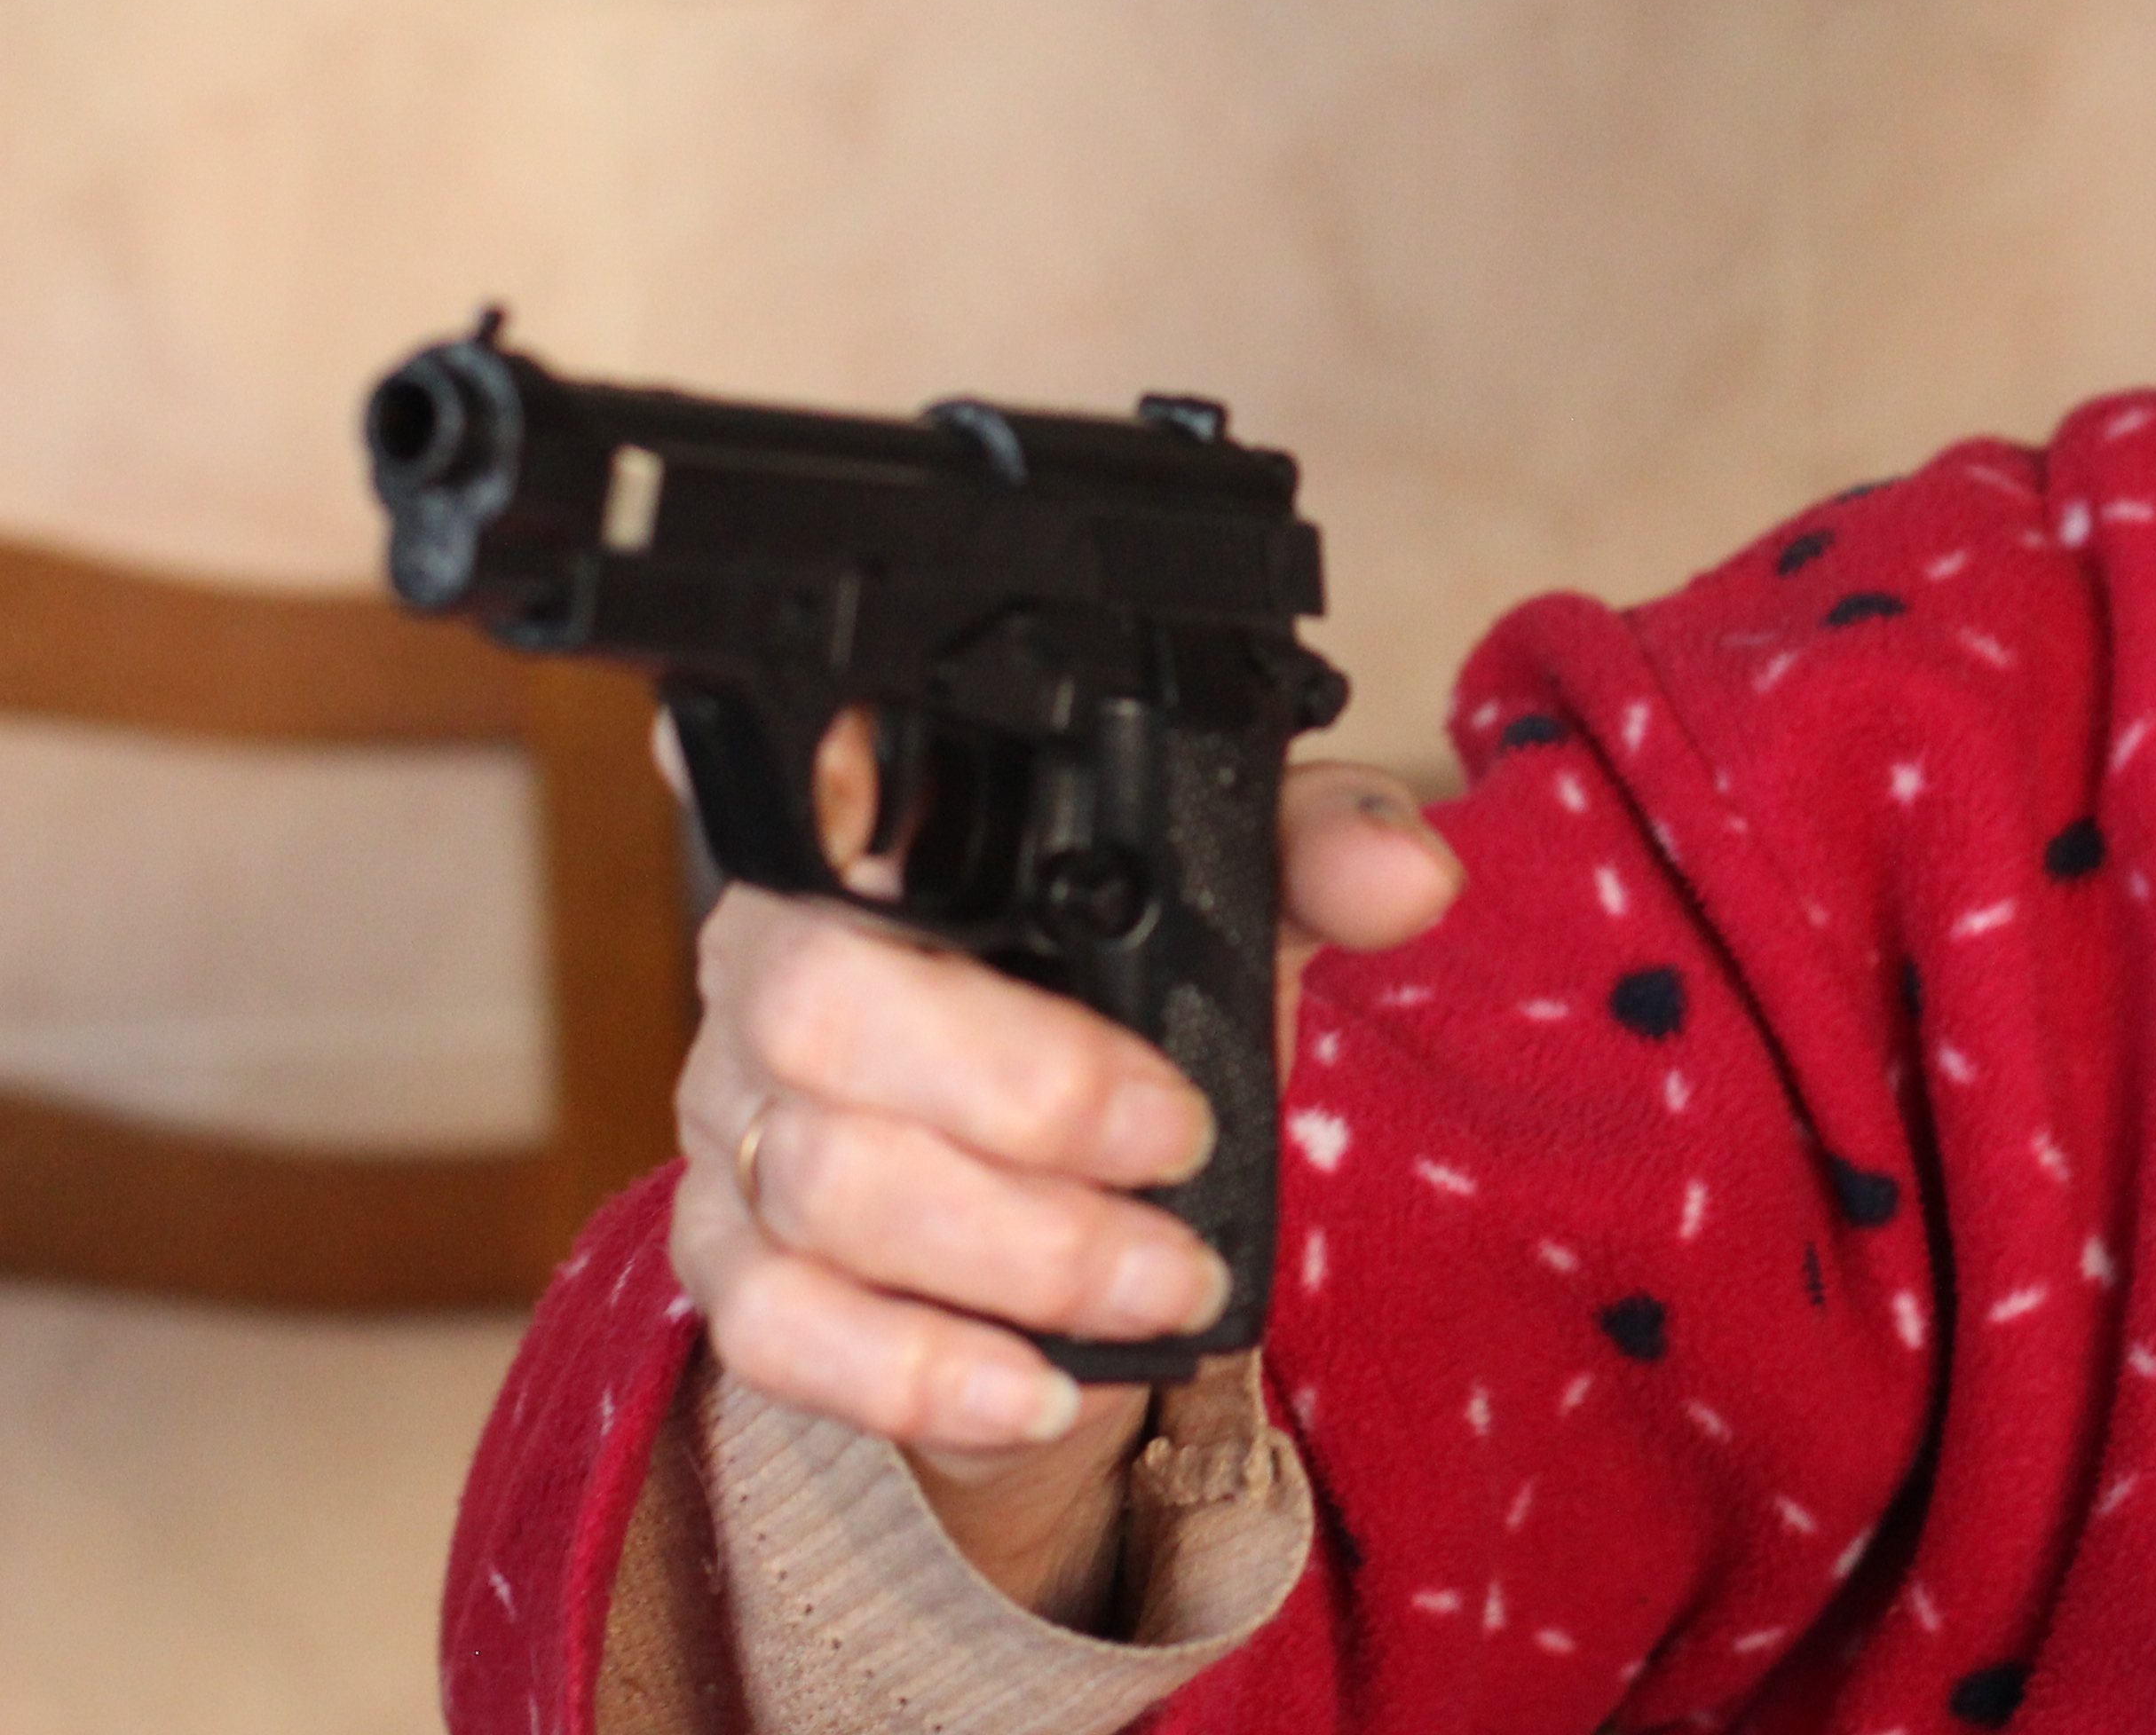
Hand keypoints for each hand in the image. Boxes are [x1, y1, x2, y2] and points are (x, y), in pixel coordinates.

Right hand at [665, 717, 1462, 1620]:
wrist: (1079, 1208)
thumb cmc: (1126, 1021)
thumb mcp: (1234, 917)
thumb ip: (1320, 858)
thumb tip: (1405, 871)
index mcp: (878, 845)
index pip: (821, 784)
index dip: (834, 787)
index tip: (916, 848)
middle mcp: (774, 968)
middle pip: (820, 1011)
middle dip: (1024, 1092)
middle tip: (1177, 1140)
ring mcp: (733, 1122)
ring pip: (817, 1184)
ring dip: (1021, 1252)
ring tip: (1167, 1278)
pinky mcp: (735, 1271)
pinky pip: (781, 1330)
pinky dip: (918, 1373)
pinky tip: (1035, 1389)